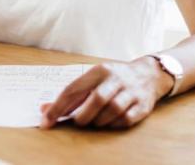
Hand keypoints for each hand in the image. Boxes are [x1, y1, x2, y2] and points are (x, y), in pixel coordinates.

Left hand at [39, 57, 172, 129]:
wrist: (149, 74)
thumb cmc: (113, 79)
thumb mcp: (93, 79)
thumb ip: (71, 95)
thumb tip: (44, 111)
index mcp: (99, 70)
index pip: (74, 89)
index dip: (58, 107)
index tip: (46, 120)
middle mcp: (116, 78)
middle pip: (96, 99)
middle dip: (82, 116)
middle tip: (78, 122)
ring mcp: (131, 91)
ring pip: (112, 110)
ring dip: (98, 121)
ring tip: (94, 122)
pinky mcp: (143, 105)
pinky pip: (125, 119)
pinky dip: (113, 124)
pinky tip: (109, 122)